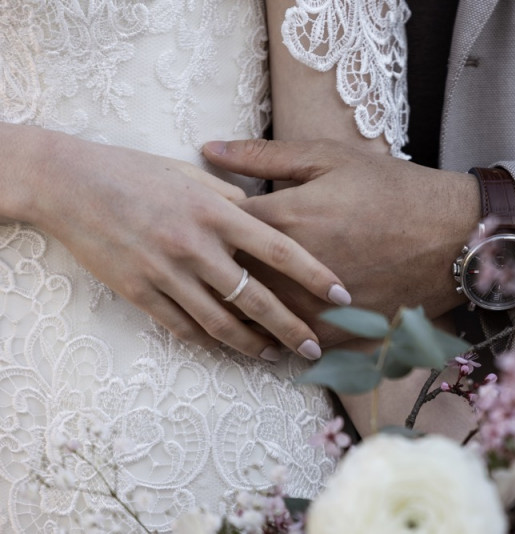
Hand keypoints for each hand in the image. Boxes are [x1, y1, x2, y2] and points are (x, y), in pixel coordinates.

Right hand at [20, 129, 350, 358]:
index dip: (314, 275)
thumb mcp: (191, 175)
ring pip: (220, 323)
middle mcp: (196, 245)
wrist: (70, 183)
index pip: (279, 250)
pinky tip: (228, 350)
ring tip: (274, 355)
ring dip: (252, 344)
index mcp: (215, 211)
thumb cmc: (136, 173)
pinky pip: (181, 328)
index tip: (342, 296)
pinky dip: (208, 342)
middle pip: (256, 298)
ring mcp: (166, 272)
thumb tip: (265, 217)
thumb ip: (232, 198)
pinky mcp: (139, 292)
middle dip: (291, 328)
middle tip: (314, 348)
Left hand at [202, 138, 479, 345]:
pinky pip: (294, 342)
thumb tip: (206, 148)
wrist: (452, 234)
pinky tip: (268, 339)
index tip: (192, 227)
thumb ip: (262, 155)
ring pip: (256, 319)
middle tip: (191, 276)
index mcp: (285, 217)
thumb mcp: (329, 157)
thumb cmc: (392, 188)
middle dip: (209, 277)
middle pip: (229, 280)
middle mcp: (292, 266)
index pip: (219, 227)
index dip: (201, 227)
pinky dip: (276, 341)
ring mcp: (316, 303)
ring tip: (219, 315)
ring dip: (235, 316)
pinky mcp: (341, 330)